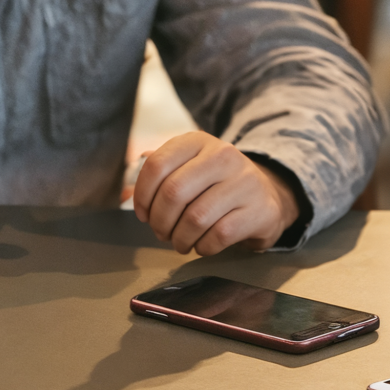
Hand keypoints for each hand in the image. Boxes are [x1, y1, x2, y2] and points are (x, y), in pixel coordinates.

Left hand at [132, 132, 299, 255]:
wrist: (265, 195)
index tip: (144, 213)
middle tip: (162, 232)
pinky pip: (217, 236)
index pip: (156, 165)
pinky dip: (203, 247)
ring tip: (181, 241)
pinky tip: (203, 243)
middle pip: (173, 192)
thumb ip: (158, 174)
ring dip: (180, 239)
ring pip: (195, 218)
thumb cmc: (215, 185)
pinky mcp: (257, 210)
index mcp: (199, 141)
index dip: (142, 196)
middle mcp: (223, 155)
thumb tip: (124, 192)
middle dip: (160, 222)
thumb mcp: (189, 167)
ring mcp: (244, 182)